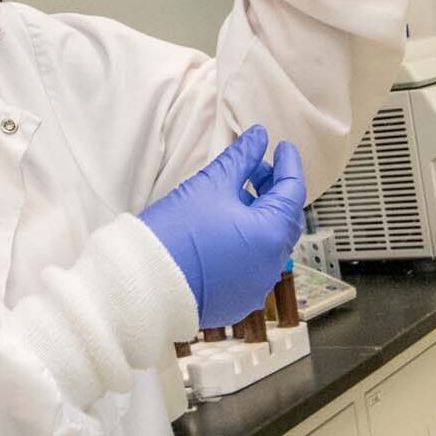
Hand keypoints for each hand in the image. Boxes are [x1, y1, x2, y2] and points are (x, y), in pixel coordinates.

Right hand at [137, 127, 306, 329]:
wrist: (143, 282)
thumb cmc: (175, 234)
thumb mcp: (210, 185)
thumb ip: (240, 158)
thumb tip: (257, 137)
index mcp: (271, 234)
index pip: (293, 191)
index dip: (288, 164)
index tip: (281, 148)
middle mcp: (271, 264)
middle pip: (284, 218)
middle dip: (273, 190)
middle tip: (255, 168)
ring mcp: (256, 285)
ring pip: (268, 242)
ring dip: (259, 216)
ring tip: (234, 197)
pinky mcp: (238, 299)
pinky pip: (252, 264)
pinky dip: (247, 242)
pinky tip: (225, 228)